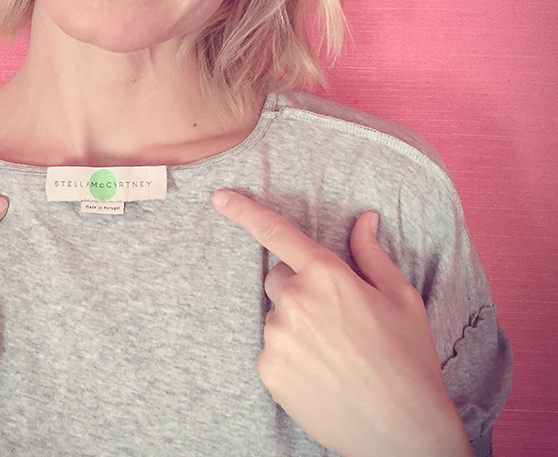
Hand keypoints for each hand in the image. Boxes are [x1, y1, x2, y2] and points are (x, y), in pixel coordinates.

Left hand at [210, 190, 469, 456]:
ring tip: (334, 354)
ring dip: (296, 325)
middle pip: (279, 277)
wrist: (402, 431)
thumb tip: (364, 219)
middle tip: (336, 320)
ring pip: (277, 316)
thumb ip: (371, 253)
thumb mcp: (400, 297)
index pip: (276, 232)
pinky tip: (321, 374)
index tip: (219, 196)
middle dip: (300, 288)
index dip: (244, 211)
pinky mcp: (268, 369)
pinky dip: (291, 356)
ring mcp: (277, 336)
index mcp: (326, 274)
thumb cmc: (407, 358)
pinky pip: (272, 349)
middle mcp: (294, 300)